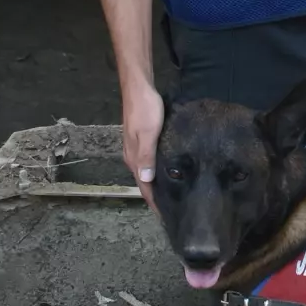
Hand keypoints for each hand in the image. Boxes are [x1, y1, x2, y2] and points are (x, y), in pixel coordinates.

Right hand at [122, 81, 165, 208]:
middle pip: (145, 183)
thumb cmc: (145, 109)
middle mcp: (133, 156)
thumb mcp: (148, 133)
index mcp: (134, 157)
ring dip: (156, 186)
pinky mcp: (140, 140)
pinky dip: (156, 173)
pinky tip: (165, 173)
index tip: (165, 217)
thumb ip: (146, 156)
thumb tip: (146, 180)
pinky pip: (148, 163)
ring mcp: (135, 148)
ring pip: (146, 173)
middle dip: (156, 198)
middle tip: (172, 211)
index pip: (144, 187)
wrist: (139, 88)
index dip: (154, 203)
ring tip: (170, 197)